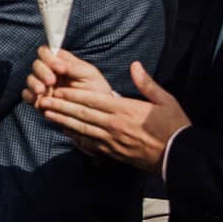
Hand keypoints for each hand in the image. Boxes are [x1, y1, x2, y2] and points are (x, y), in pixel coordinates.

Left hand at [31, 53, 186, 173]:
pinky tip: (65, 132)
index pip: (93, 100)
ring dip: (63, 121)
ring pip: (82, 129)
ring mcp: (112, 141)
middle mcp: (114, 125)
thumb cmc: (173, 126)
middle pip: (82, 114)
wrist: (179, 156)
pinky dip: (75, 137)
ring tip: (47, 113)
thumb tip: (134, 65)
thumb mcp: (165, 100)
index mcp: (125, 110)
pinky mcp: (113, 153)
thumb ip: (146, 83)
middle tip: (43, 100)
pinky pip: (89, 144)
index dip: (73, 95)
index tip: (58, 89)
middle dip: (61, 106)